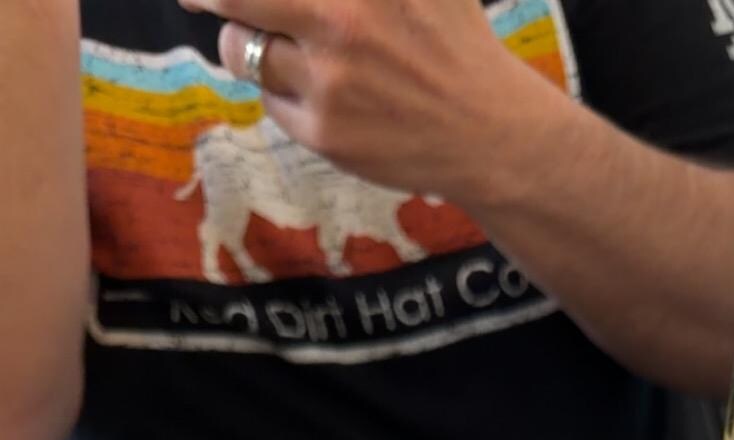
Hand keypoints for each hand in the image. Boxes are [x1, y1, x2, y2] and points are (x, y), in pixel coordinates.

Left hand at [179, 0, 526, 197]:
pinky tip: (326, 95)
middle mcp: (343, 17)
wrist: (488, 130)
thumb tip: (294, 0)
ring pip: (243, 50)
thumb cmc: (449, 39)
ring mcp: (331, 78)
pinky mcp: (325, 131)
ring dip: (247, 45)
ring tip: (284, 49)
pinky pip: (270, 101)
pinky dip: (283, 92)